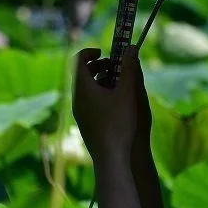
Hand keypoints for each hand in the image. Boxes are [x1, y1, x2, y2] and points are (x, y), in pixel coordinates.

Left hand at [72, 45, 146, 162]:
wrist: (112, 159)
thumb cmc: (120, 123)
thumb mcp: (129, 92)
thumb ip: (130, 68)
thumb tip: (130, 48)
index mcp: (83, 89)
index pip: (77, 61)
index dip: (89, 51)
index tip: (105, 51)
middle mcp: (77, 100)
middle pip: (81, 74)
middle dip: (98, 65)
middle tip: (114, 66)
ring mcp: (79, 113)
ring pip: (85, 89)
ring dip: (100, 80)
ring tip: (119, 83)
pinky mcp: (85, 124)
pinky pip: (88, 102)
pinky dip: (99, 94)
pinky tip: (117, 102)